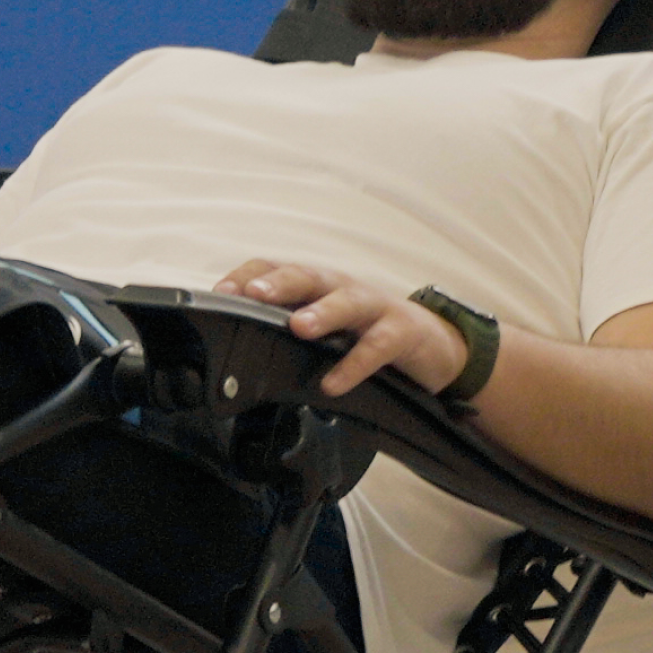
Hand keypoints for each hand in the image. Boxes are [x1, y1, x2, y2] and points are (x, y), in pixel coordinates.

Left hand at [213, 259, 467, 397]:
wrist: (432, 344)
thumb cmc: (366, 334)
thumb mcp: (325, 329)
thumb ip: (287, 334)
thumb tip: (234, 354)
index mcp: (318, 287)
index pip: (278, 268)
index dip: (248, 276)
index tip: (220, 292)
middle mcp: (342, 289)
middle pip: (309, 276)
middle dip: (280, 283)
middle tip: (253, 295)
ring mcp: (374, 308)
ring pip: (347, 302)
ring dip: (323, 312)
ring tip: (299, 326)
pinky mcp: (402, 333)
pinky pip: (377, 347)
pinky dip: (354, 365)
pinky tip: (333, 383)